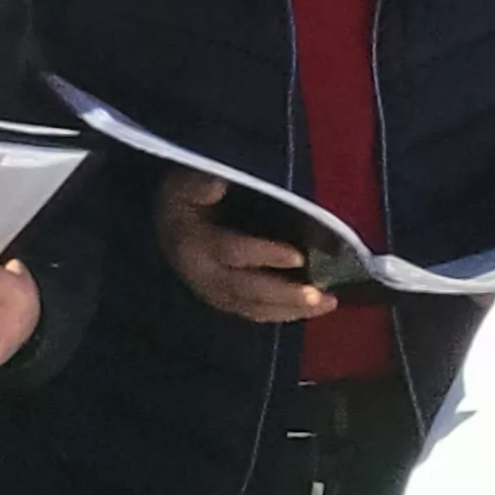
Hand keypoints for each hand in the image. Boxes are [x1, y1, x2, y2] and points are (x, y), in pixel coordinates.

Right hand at [154, 170, 333, 324]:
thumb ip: (202, 182)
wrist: (167, 222)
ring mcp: (212, 291)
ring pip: (252, 307)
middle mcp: (202, 274)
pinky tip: (310, 309)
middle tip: (322, 296)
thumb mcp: (188, 181)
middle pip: (245, 289)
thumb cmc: (186, 196)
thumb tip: (218, 181)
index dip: (265, 254)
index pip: (231, 251)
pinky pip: (254, 312)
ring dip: (291, 309)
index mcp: (192, 241)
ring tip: (328, 303)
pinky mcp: (223, 300)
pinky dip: (283, 313)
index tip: (299, 256)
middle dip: (285, 294)